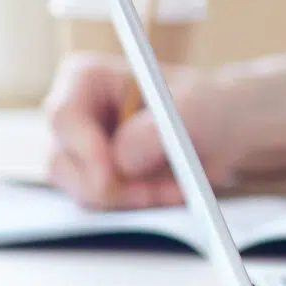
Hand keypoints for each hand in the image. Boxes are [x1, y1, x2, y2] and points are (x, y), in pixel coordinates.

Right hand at [44, 51, 241, 209]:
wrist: (224, 131)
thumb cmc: (208, 105)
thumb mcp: (195, 107)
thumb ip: (154, 131)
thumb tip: (120, 161)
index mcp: (86, 78)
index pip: (64, 117)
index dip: (84, 150)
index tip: (113, 176)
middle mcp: (73, 115)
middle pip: (62, 162)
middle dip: (111, 185)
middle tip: (155, 194)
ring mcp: (78, 151)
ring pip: (80, 190)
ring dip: (130, 197)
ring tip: (175, 186)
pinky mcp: (90, 180)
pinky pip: (100, 207)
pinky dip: (135, 205)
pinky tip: (168, 190)